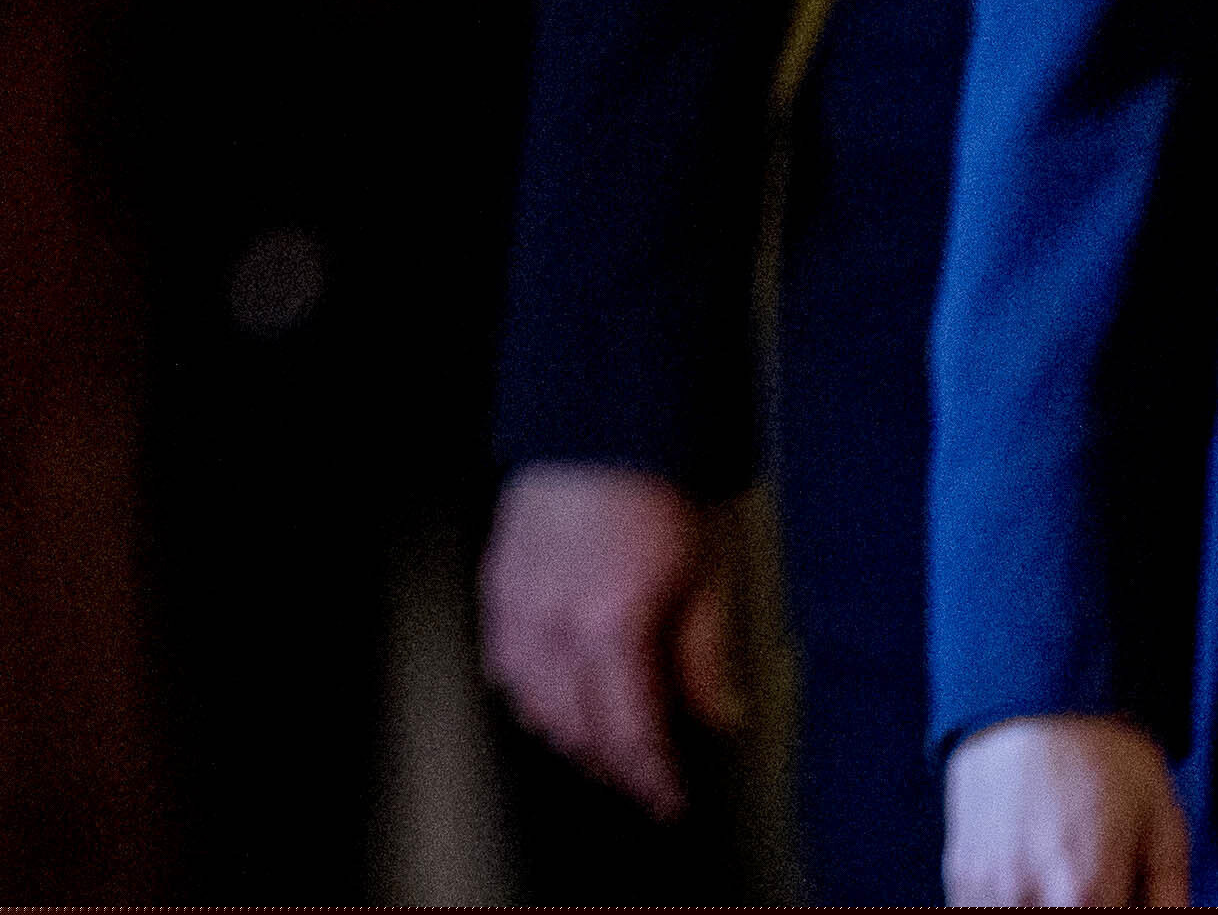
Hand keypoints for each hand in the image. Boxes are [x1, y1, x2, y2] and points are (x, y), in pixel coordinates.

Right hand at [483, 462, 744, 815]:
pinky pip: (501, 661)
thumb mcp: (708, 576)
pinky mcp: (499, 582)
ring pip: (530, 703)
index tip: (668, 798)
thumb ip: (706, 657)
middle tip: (642, 781)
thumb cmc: (659, 487)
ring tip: (599, 748)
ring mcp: (519, 604)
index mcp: (612, 627)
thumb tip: (718, 716)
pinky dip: (524, 692)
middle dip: (612, 766)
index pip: (629, 733)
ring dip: (567, 736)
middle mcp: (556, 624)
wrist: (605, 419)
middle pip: (577, 728)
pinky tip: (545, 697)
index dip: (651, 776)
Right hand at [946, 714, 1189, 905]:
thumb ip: (1170, 900)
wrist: (1035, 696)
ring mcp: (987, 886)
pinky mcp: (962, 871)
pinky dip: (1011, 909)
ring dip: (1047, 910)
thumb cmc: (1108, 759)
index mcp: (1086, 896)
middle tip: (1102, 895)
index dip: (1120, 912)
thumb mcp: (1164, 828)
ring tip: (1069, 888)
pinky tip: (1037, 893)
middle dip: (1087, 908)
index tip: (1124, 902)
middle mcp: (1029, 898)